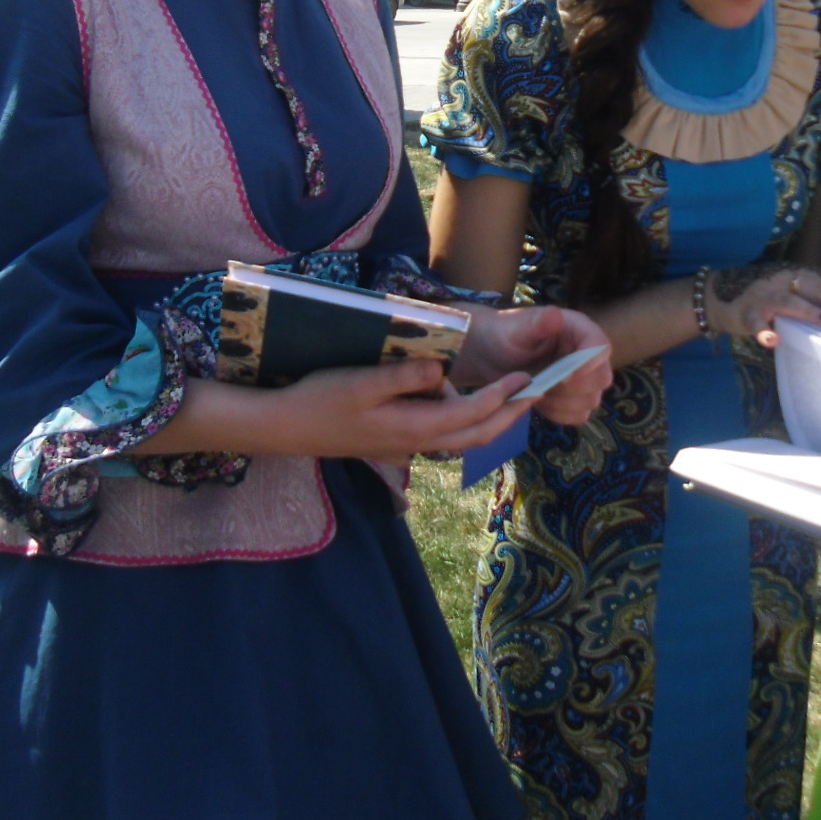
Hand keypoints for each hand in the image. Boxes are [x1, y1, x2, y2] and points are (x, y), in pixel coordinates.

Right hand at [268, 362, 535, 465]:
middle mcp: (415, 444)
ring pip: (459, 441)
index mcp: (413, 427)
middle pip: (474, 436)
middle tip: (534, 392)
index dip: (502, 397)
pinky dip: (463, 426)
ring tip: (509, 399)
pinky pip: (440, 439)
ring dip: (489, 422)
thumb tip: (443, 370)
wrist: (286, 428)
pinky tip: (463, 409)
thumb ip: (404, 376)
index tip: (527, 378)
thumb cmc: (320, 398)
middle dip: (508, 415)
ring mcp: (404, 449)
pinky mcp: (394, 445)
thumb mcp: (361, 381)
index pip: (471, 414)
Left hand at [451, 304, 613, 426]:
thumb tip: (556, 315)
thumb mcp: (516, 328)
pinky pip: (579, 414)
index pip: (601, 347)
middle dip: (573, 388)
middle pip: (601, 378)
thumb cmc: (504, 335)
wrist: (491, 355)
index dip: (589, 365)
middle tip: (543, 385)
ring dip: (564, 403)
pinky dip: (561, 415)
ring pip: (591, 400)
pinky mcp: (573, 397)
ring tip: (537, 393)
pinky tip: (541, 405)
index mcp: (578, 329)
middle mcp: (586, 352)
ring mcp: (582, 377)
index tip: (563, 377)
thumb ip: (536, 324)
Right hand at [705, 264, 820, 348]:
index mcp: (798, 275)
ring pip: (790, 303)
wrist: (719, 295)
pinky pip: (758, 324)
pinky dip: (765, 332)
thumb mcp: (792, 290)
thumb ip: (820, 296)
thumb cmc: (766, 295)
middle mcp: (785, 281)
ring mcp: (766, 297)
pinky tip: (774, 340)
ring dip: (810, 311)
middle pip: (819, 288)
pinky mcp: (748, 314)